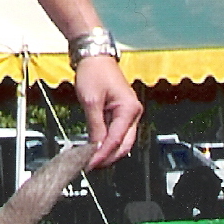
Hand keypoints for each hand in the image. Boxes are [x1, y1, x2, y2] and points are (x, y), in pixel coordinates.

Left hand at [75, 54, 141, 168]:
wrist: (95, 57)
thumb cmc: (94, 72)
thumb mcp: (90, 100)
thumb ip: (95, 126)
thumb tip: (95, 147)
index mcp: (129, 109)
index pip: (116, 140)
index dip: (103, 155)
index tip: (90, 164)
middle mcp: (133, 113)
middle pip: (124, 144)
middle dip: (108, 157)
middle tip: (90, 166)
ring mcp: (128, 113)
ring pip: (121, 140)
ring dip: (107, 151)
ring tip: (90, 159)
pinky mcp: (121, 113)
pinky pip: (116, 132)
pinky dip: (106, 141)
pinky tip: (94, 148)